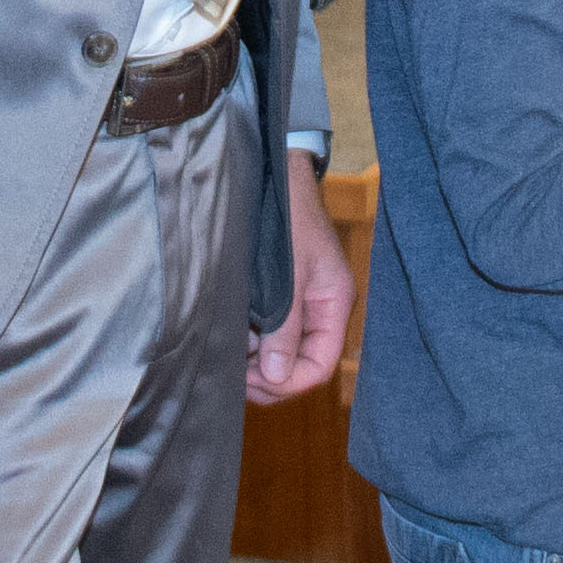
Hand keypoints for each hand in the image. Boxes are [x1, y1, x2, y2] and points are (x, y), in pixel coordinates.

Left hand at [246, 150, 354, 399]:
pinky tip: (232, 335)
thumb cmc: (289, 219)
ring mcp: (299, 307)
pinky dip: (250, 342)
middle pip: (300, 366)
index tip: (253, 382)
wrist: (277, 179)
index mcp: (333, 306)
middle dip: (269, 378)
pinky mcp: (279, 300)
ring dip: (255, 361)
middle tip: (234, 376)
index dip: (288, 382)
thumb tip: (276, 376)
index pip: (319, 366)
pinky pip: (268, 335)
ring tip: (229, 353)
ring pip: (280, 354)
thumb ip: (285, 327)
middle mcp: (319, 312)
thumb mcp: (288, 275)